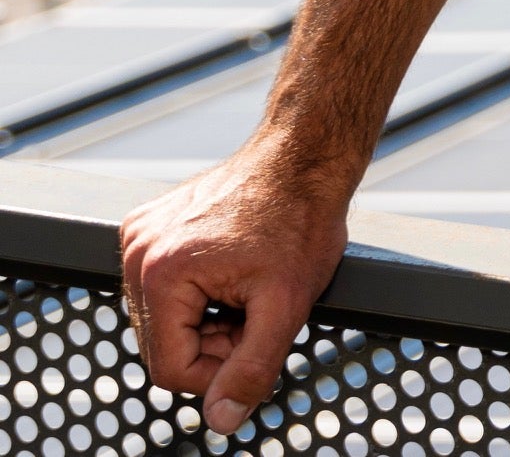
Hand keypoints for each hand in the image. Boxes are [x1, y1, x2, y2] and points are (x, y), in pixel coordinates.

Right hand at [119, 145, 353, 433]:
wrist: (305, 154)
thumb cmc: (302, 218)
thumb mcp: (288, 302)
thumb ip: (253, 368)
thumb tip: (222, 421)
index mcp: (160, 274)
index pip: (171, 370)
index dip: (219, 369)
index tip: (257, 335)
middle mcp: (137, 252)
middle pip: (164, 345)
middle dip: (214, 340)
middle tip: (257, 306)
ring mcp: (139, 235)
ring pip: (164, 320)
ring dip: (207, 317)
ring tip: (247, 283)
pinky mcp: (148, 226)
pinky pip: (163, 287)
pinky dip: (198, 290)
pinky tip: (231, 265)